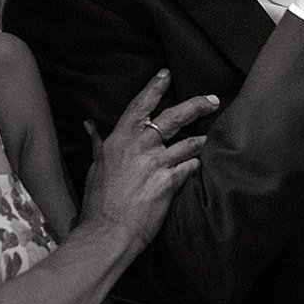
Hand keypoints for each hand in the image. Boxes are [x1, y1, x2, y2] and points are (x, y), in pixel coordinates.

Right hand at [79, 71, 217, 252]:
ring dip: (204, 139)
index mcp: (120, 139)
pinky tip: (203, 165)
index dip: (154, 87)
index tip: (167, 74)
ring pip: (190, 142)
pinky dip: (197, 165)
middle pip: (174, 116)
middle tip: (213, 100)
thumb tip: (89, 124)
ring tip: (215, 137)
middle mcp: (140, 145)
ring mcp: (156, 162)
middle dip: (197, 105)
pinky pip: (191, 167)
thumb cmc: (98, 201)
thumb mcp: (95, 166)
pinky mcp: (170, 181)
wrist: (106, 230)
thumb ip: (97, 142)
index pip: (140, 105)